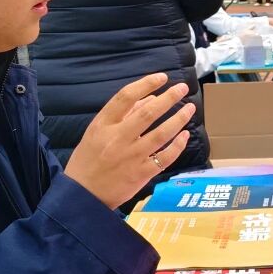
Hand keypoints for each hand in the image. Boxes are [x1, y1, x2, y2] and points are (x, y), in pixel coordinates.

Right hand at [65, 74, 194, 209]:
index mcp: (103, 125)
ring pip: (161, 134)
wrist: (82, 195)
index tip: (162, 77)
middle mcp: (117, 138)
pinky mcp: (141, 173)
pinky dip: (177, 145)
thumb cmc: (88, 160)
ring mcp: (131, 157)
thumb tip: (149, 97)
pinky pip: (164, 157)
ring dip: (179, 119)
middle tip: (183, 88)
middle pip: (147, 113)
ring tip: (190, 108)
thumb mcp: (97, 132)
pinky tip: (185, 135)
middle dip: (169, 98)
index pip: (126, 97)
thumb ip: (122, 115)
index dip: (146, 84)